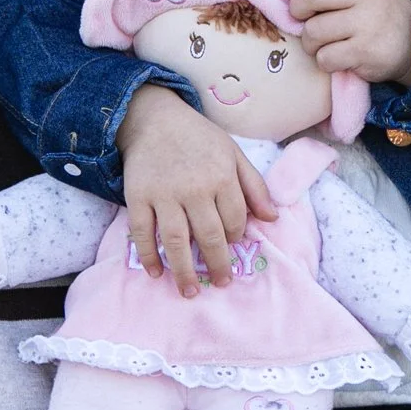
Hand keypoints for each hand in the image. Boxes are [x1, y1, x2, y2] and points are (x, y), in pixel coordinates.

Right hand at [119, 82, 276, 300]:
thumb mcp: (233, 154)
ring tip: (190, 291)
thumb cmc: (199, 138)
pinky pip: (142, 233)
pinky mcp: (138, 197)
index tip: (232, 246)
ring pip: (176, 241)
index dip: (236, 236)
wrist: (154, 118)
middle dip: (217, 264)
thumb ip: (255, 186)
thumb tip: (272, 219)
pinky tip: (155, 272)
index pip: (235, 220)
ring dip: (184, 271)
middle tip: (222, 283)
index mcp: (221, 177)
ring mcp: (163, 195)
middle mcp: (194, 189)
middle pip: (209, 236)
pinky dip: (148, 255)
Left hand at [292, 0, 410, 87]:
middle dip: (298, 11)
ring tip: (323, 43)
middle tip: (304, 19)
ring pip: (313, 31)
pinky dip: (325, 61)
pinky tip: (338, 57)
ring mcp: (368, 22)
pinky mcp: (365, 51)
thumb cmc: (377, 10)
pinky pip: (324, 57)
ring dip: (310, 42)